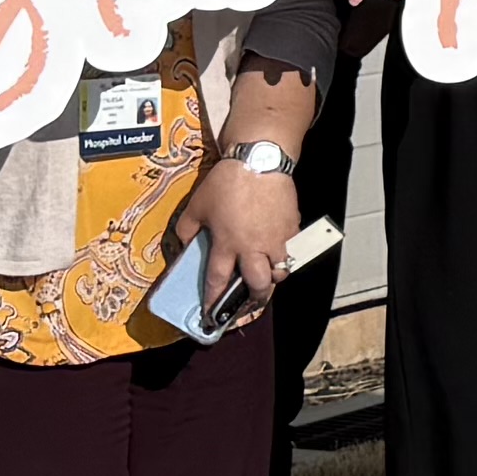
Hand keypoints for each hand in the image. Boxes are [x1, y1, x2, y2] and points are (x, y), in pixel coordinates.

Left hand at [192, 156, 302, 320]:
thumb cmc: (226, 183)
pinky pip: (290, 248)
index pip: (218, 281)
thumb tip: (184, 246)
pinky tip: (277, 246)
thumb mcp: (196, 205)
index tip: (210, 315)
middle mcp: (252, 248)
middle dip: (254, 301)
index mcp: (226, 244)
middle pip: (258, 286)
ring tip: (267, 275)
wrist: (260, 160)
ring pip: (280, 271)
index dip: (213, 301)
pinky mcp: (292, 227)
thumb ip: (187, 229)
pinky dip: (284, 252)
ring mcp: (276, 239)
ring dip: (273, 278)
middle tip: (249, 303)